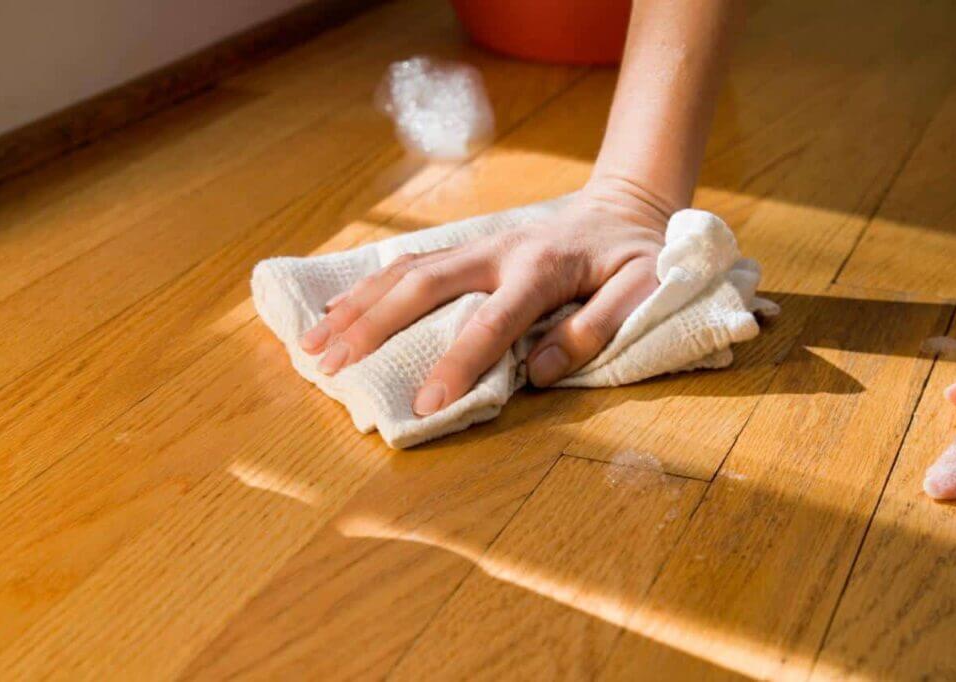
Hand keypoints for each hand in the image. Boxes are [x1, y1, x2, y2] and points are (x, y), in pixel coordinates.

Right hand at [299, 182, 668, 415]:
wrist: (622, 205)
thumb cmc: (637, 257)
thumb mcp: (644, 291)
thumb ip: (598, 328)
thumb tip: (537, 372)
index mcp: (542, 270)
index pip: (492, 321)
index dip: (458, 363)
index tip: (424, 406)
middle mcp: (497, 253)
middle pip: (422, 286)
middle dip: (372, 327)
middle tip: (330, 366)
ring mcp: (476, 247)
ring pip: (404, 271)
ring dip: (356, 306)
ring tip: (312, 342)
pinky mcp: (466, 249)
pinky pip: (408, 266)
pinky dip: (369, 288)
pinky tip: (336, 309)